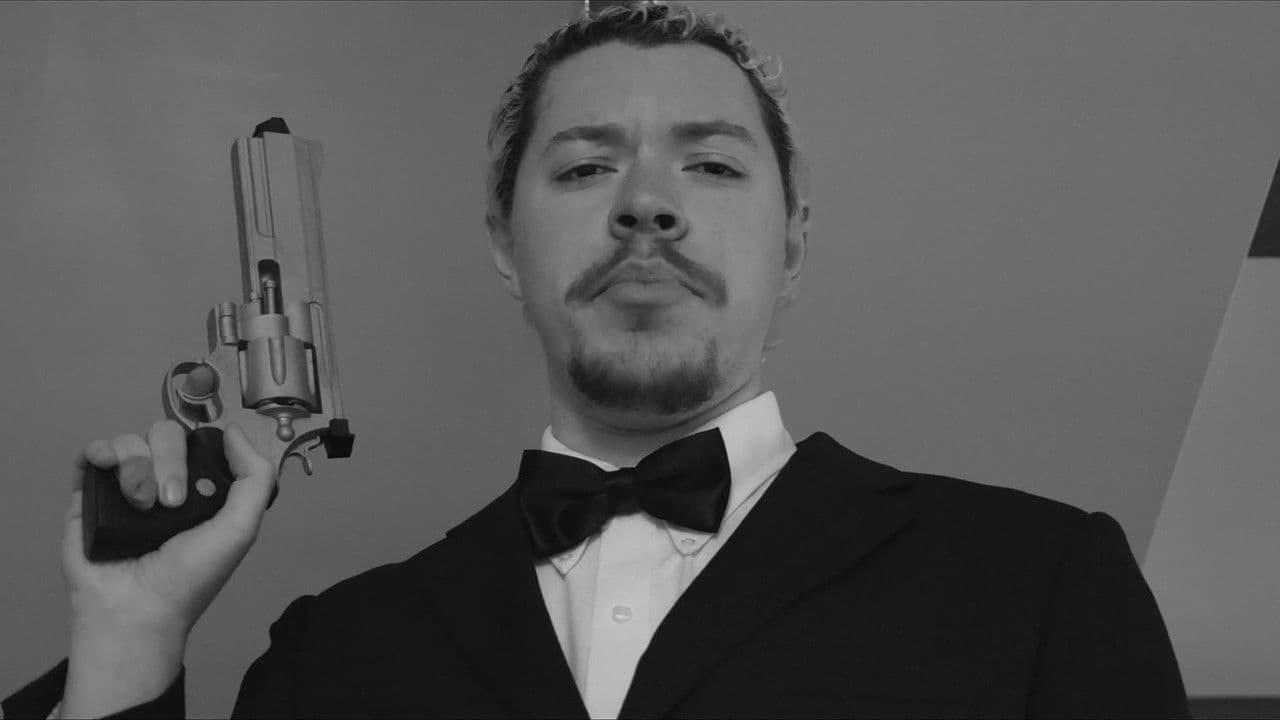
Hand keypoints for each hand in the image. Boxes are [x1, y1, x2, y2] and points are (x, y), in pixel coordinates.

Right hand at [62, 419, 276, 636]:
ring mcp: (126, 487)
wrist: (135, 610)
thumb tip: (235, 431)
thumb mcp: (242, 528)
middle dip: (170, 461)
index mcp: (201, 487)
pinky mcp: (91, 496)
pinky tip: (108, 465)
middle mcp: (163, 481)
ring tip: (140, 505)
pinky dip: (101, 452)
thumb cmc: (190, 578)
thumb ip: (255, 477)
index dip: (204, 445)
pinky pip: (94, 453)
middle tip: (170, 502)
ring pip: (130, 441)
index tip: (203, 471)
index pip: (201, 441)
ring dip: (137, 467)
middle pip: (165, 434)